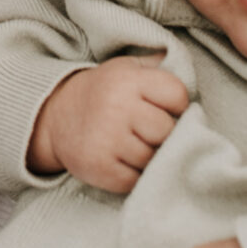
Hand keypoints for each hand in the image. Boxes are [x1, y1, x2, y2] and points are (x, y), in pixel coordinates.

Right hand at [27, 58, 188, 191]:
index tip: (164, 109)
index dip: (176, 105)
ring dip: (148, 156)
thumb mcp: (126, 68)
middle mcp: (116, 106)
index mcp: (127, 79)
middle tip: (147, 131)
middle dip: (162, 134)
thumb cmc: (104, 92)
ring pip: (153, 157)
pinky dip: (133, 175)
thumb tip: (189, 72)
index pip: (177, 95)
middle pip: (167, 130)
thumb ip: (157, 68)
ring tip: (133, 145)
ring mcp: (106, 139)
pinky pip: (135, 179)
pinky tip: (121, 161)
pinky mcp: (98, 168)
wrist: (57, 115)